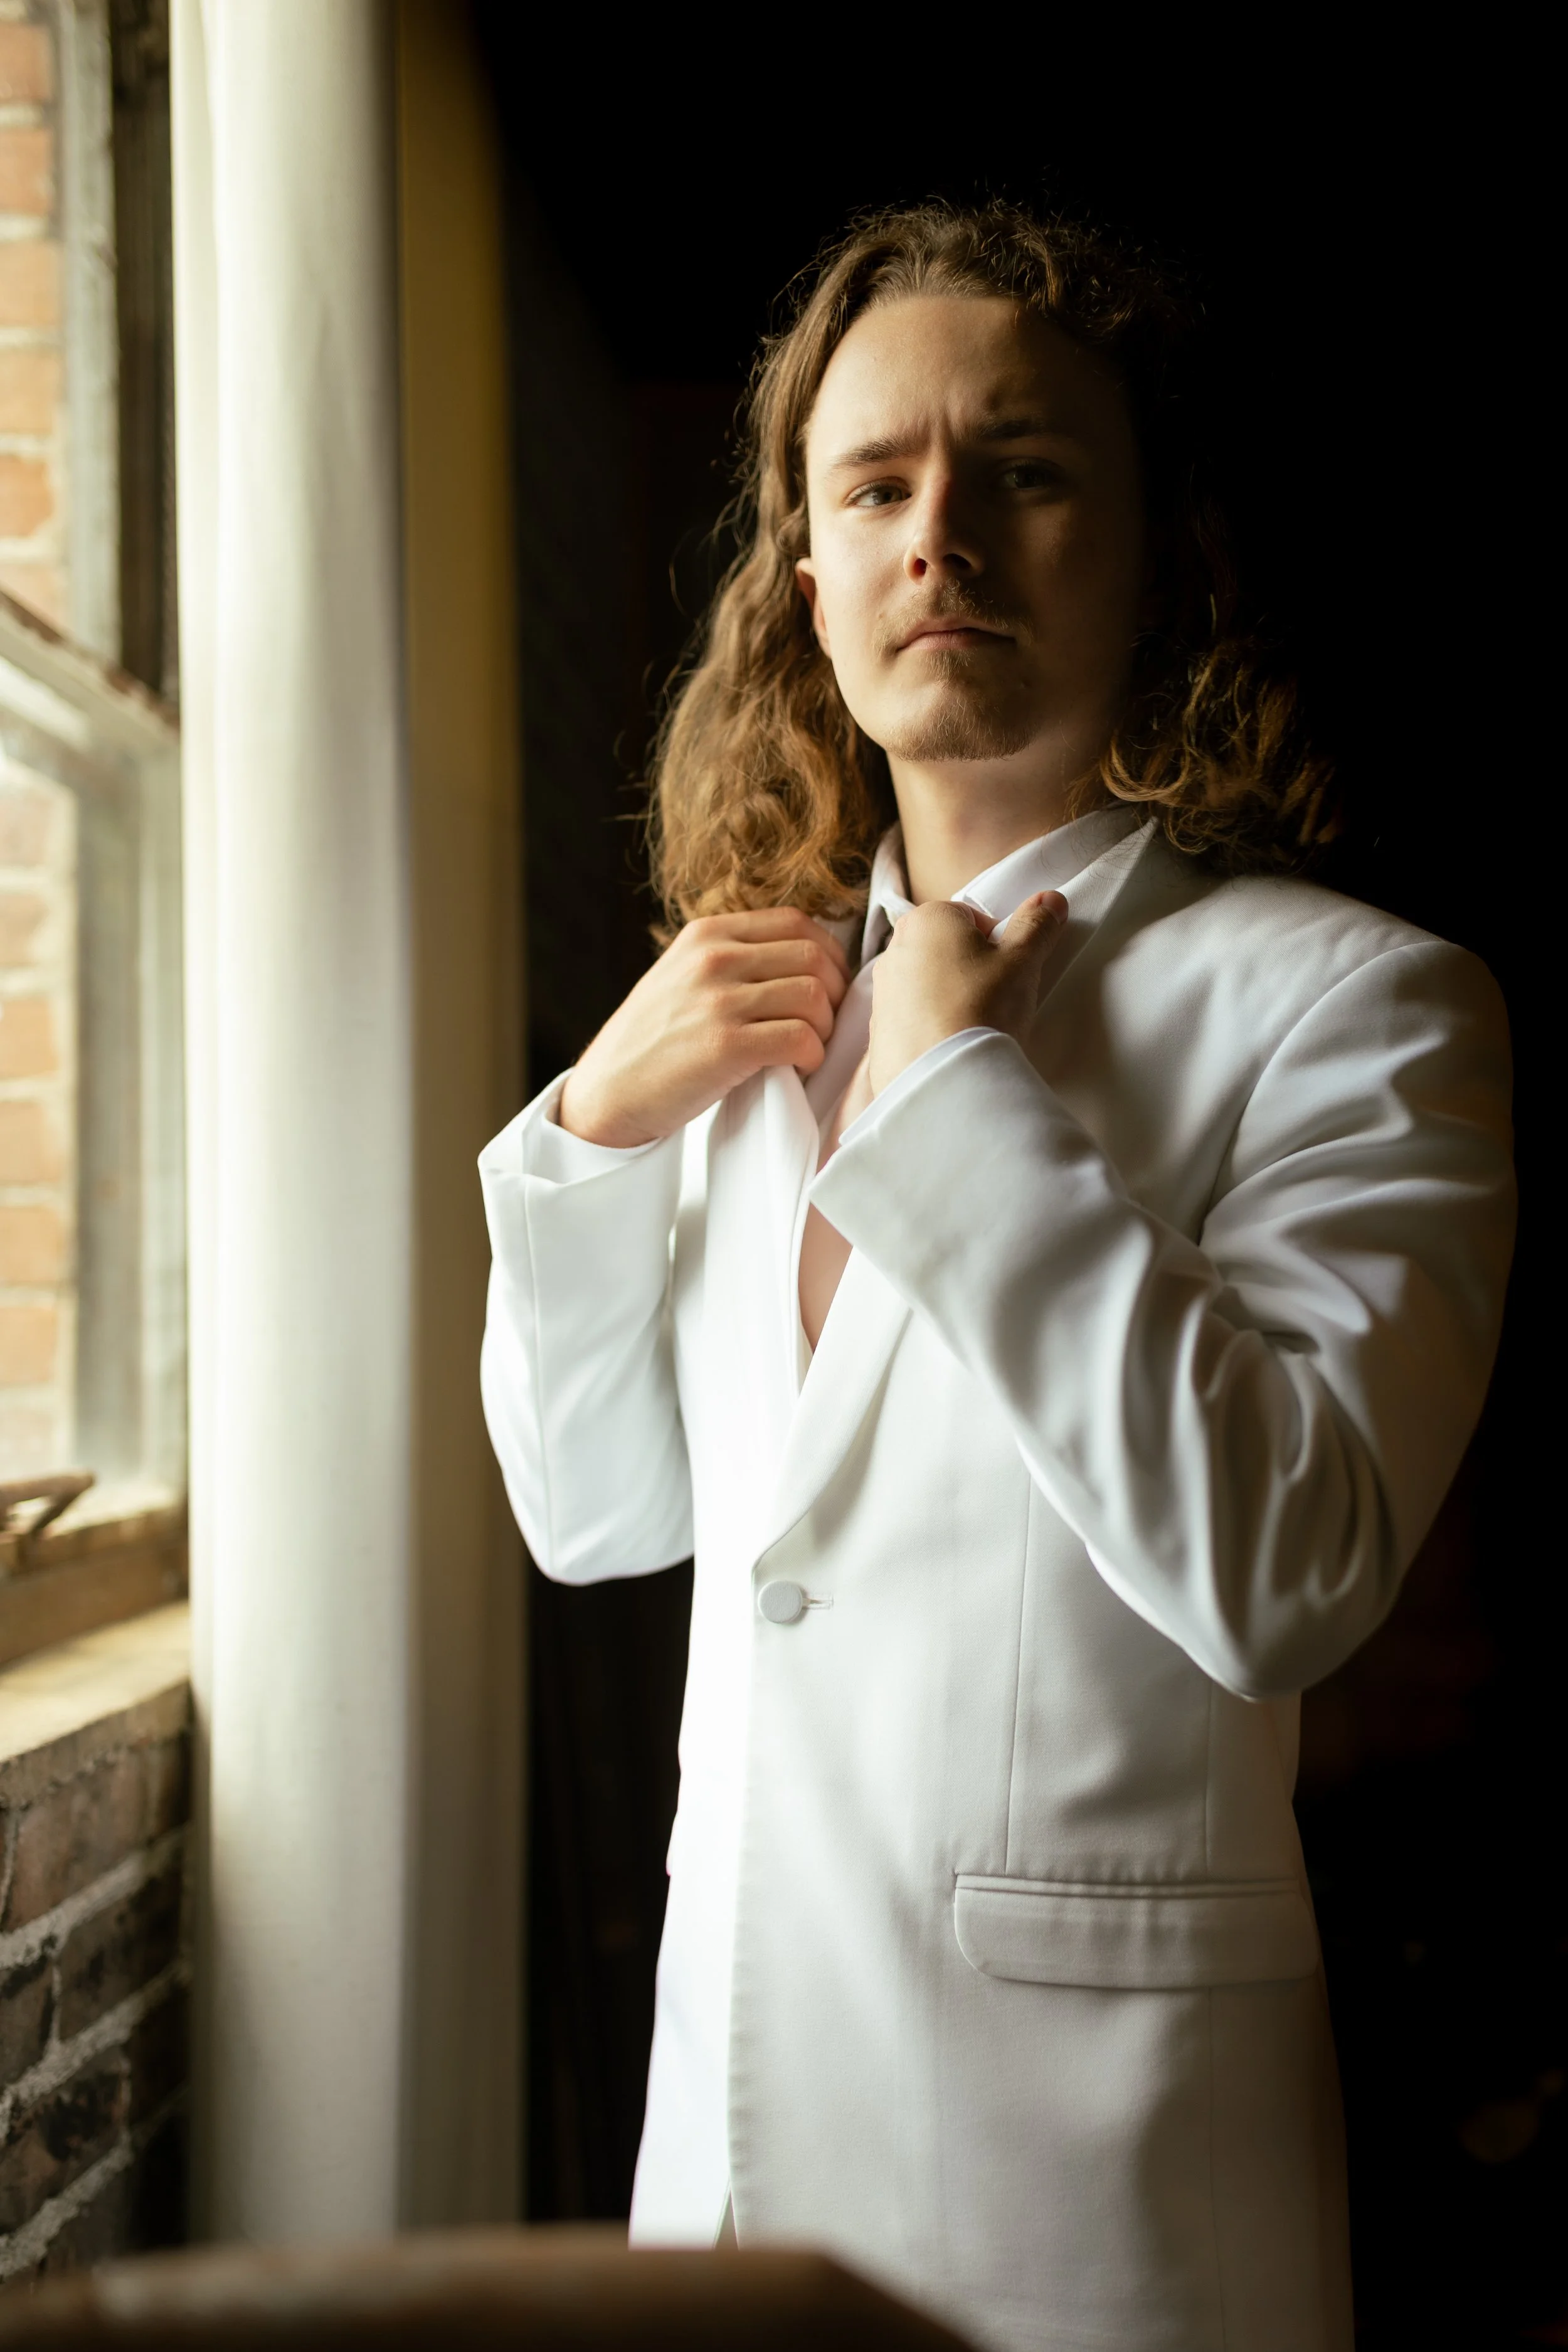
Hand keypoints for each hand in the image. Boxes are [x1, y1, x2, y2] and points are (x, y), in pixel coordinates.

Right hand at [559, 909, 850, 1147]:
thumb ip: (732, 958)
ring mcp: (717, 1001)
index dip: (829, 953)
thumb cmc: (653, 1041)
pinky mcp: (724, 1046)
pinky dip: (812, 1055)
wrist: (608, 1092)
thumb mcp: (682, 975)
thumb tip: (803, 959)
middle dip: (835, 992)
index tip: (829, 983)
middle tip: (825, 1021)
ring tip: (808, 1046)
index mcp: (706, 934)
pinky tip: (798, 1066)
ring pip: (813, 995)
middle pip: (813, 956)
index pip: (796, 922)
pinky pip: (800, 1038)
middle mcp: (713, 958)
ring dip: (824, 1027)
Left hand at [867, 891, 1067, 1094]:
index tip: (1010, 969)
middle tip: (997, 998)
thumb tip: (1050, 900)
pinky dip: (934, 1028)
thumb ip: (1036, 925)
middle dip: (973, 969)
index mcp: (927, 919)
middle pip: (948, 950)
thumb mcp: (1022, 960)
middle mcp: (895, 949)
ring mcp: (882, 992)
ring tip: (976, 1025)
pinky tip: (953, 1046)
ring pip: (930, 986)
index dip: (998, 943)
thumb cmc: (982, 1007)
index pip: (971, 917)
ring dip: (953, 999)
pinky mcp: (878, 1032)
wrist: (942, 1078)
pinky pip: (914, 1021)